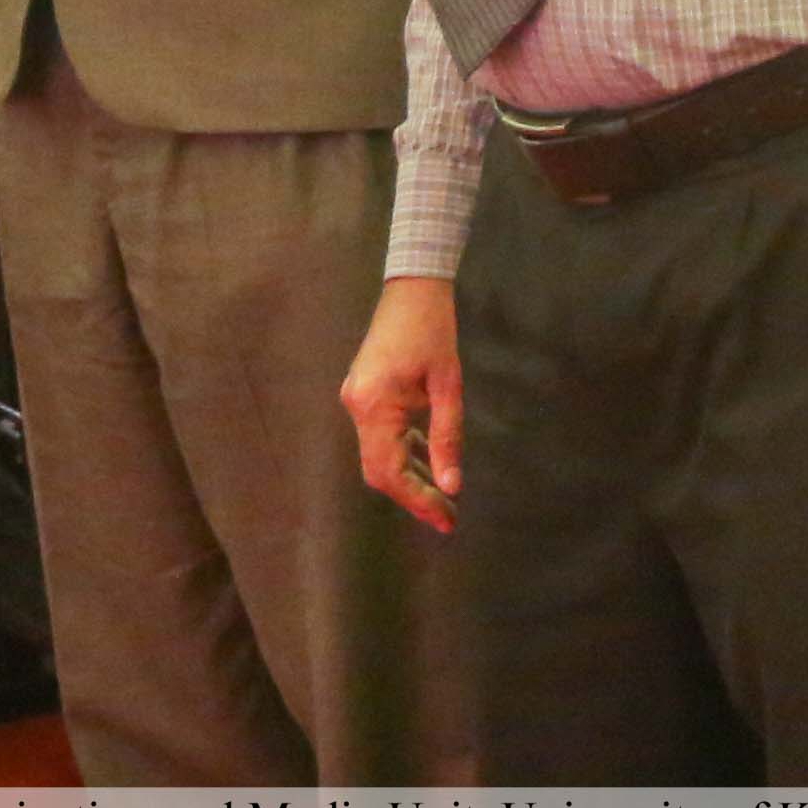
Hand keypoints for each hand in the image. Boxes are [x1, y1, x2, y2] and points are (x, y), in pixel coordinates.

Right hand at [341, 279, 463, 534]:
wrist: (412, 287)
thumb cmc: (435, 330)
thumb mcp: (449, 386)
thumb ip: (448, 436)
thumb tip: (451, 486)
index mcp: (374, 406)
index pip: (391, 472)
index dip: (418, 501)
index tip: (447, 520)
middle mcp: (357, 408)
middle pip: (379, 471)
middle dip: (413, 496)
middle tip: (448, 516)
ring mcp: (356, 400)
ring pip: (378, 456)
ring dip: (408, 477)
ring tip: (443, 497)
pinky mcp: (363, 394)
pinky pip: (380, 436)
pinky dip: (402, 453)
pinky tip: (428, 459)